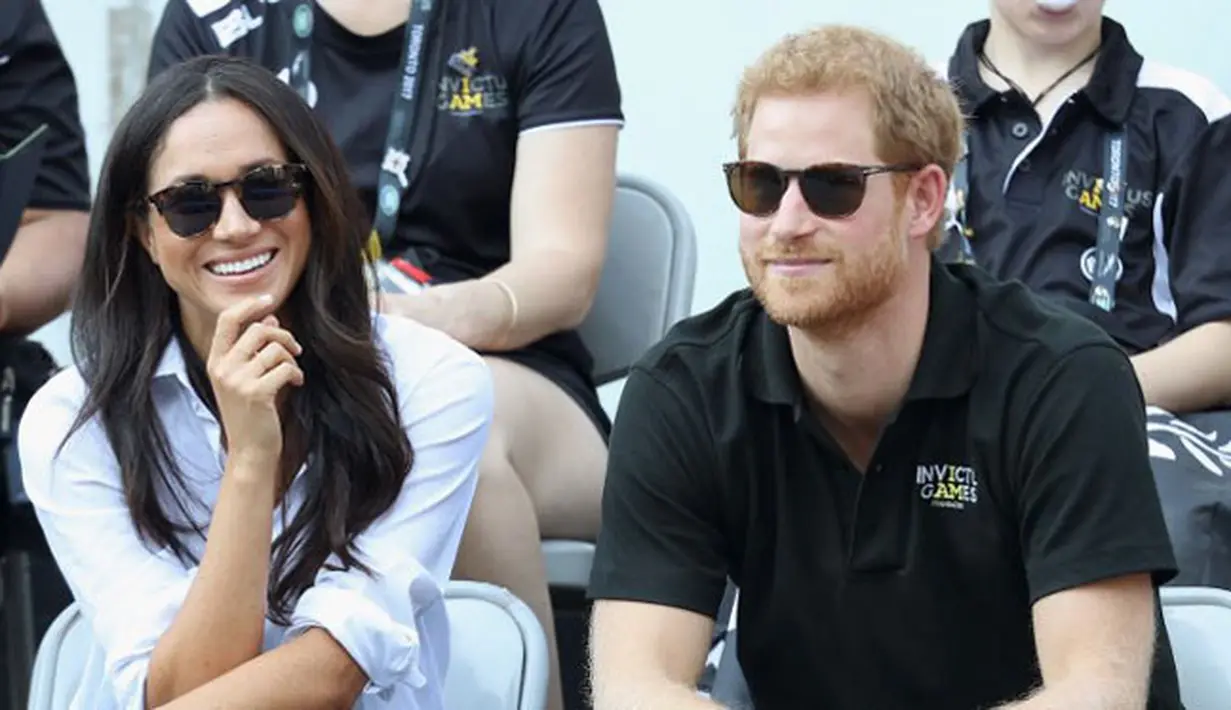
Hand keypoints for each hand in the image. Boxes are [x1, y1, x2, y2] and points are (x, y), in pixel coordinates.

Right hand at [206, 295, 304, 462]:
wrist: (249, 450)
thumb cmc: (252, 412)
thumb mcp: (247, 377)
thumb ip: (255, 348)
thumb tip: (270, 317)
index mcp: (216, 361)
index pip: (227, 320)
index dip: (249, 305)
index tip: (268, 299)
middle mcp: (222, 368)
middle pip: (258, 330)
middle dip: (283, 336)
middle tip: (294, 350)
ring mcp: (237, 380)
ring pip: (275, 349)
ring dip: (291, 359)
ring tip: (293, 374)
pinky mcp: (256, 393)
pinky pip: (285, 367)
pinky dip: (296, 373)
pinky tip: (296, 383)